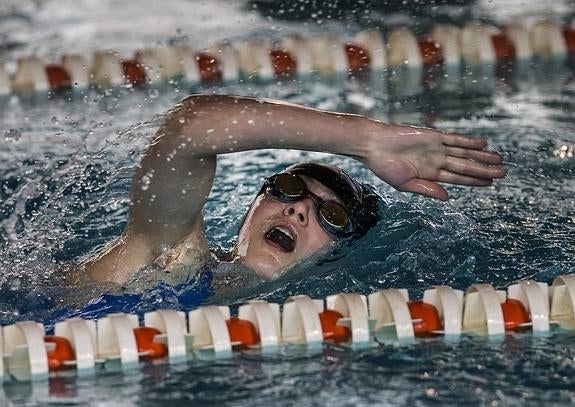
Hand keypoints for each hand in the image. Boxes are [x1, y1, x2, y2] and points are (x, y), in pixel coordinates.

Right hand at [364, 125, 506, 200]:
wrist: (374, 145)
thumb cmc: (384, 167)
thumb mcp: (405, 184)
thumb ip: (427, 190)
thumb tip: (448, 198)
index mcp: (429, 174)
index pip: (458, 178)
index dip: (474, 181)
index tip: (490, 184)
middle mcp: (436, 160)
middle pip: (465, 166)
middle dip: (484, 170)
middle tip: (504, 173)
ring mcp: (435, 148)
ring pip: (464, 153)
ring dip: (481, 157)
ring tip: (499, 159)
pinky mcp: (432, 136)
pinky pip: (454, 139)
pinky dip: (469, 142)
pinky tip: (483, 145)